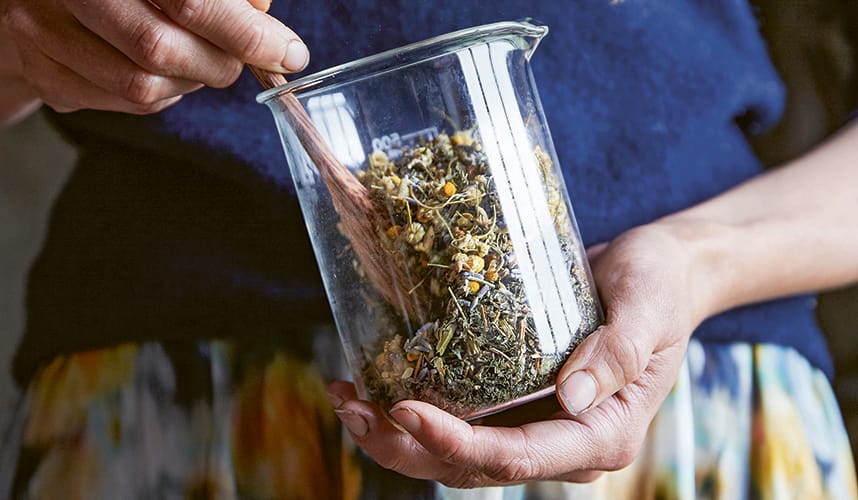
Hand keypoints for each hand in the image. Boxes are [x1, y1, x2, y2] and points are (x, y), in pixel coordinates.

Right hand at [0, 0, 307, 113]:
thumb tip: (262, 13)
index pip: (188, 0)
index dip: (244, 34)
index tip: (285, 51)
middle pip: (159, 49)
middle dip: (219, 62)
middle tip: (240, 59)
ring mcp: (44, 36)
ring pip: (144, 86)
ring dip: (192, 82)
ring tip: (200, 59)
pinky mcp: (47, 77)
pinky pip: (127, 104)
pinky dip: (165, 94)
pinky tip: (168, 72)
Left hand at [328, 222, 714, 486]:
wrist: (662, 272)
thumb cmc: (661, 284)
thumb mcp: (649, 307)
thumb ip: (618, 351)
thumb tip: (570, 397)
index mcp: (601, 433)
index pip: (518, 456)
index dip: (458, 443)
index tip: (405, 412)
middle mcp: (564, 439)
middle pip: (474, 465)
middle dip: (407, 446)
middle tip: (353, 409)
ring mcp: (537, 421)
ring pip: (458, 450)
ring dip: (397, 433)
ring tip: (346, 397)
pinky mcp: (517, 398)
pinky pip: (462, 416)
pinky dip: (415, 407)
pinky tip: (375, 379)